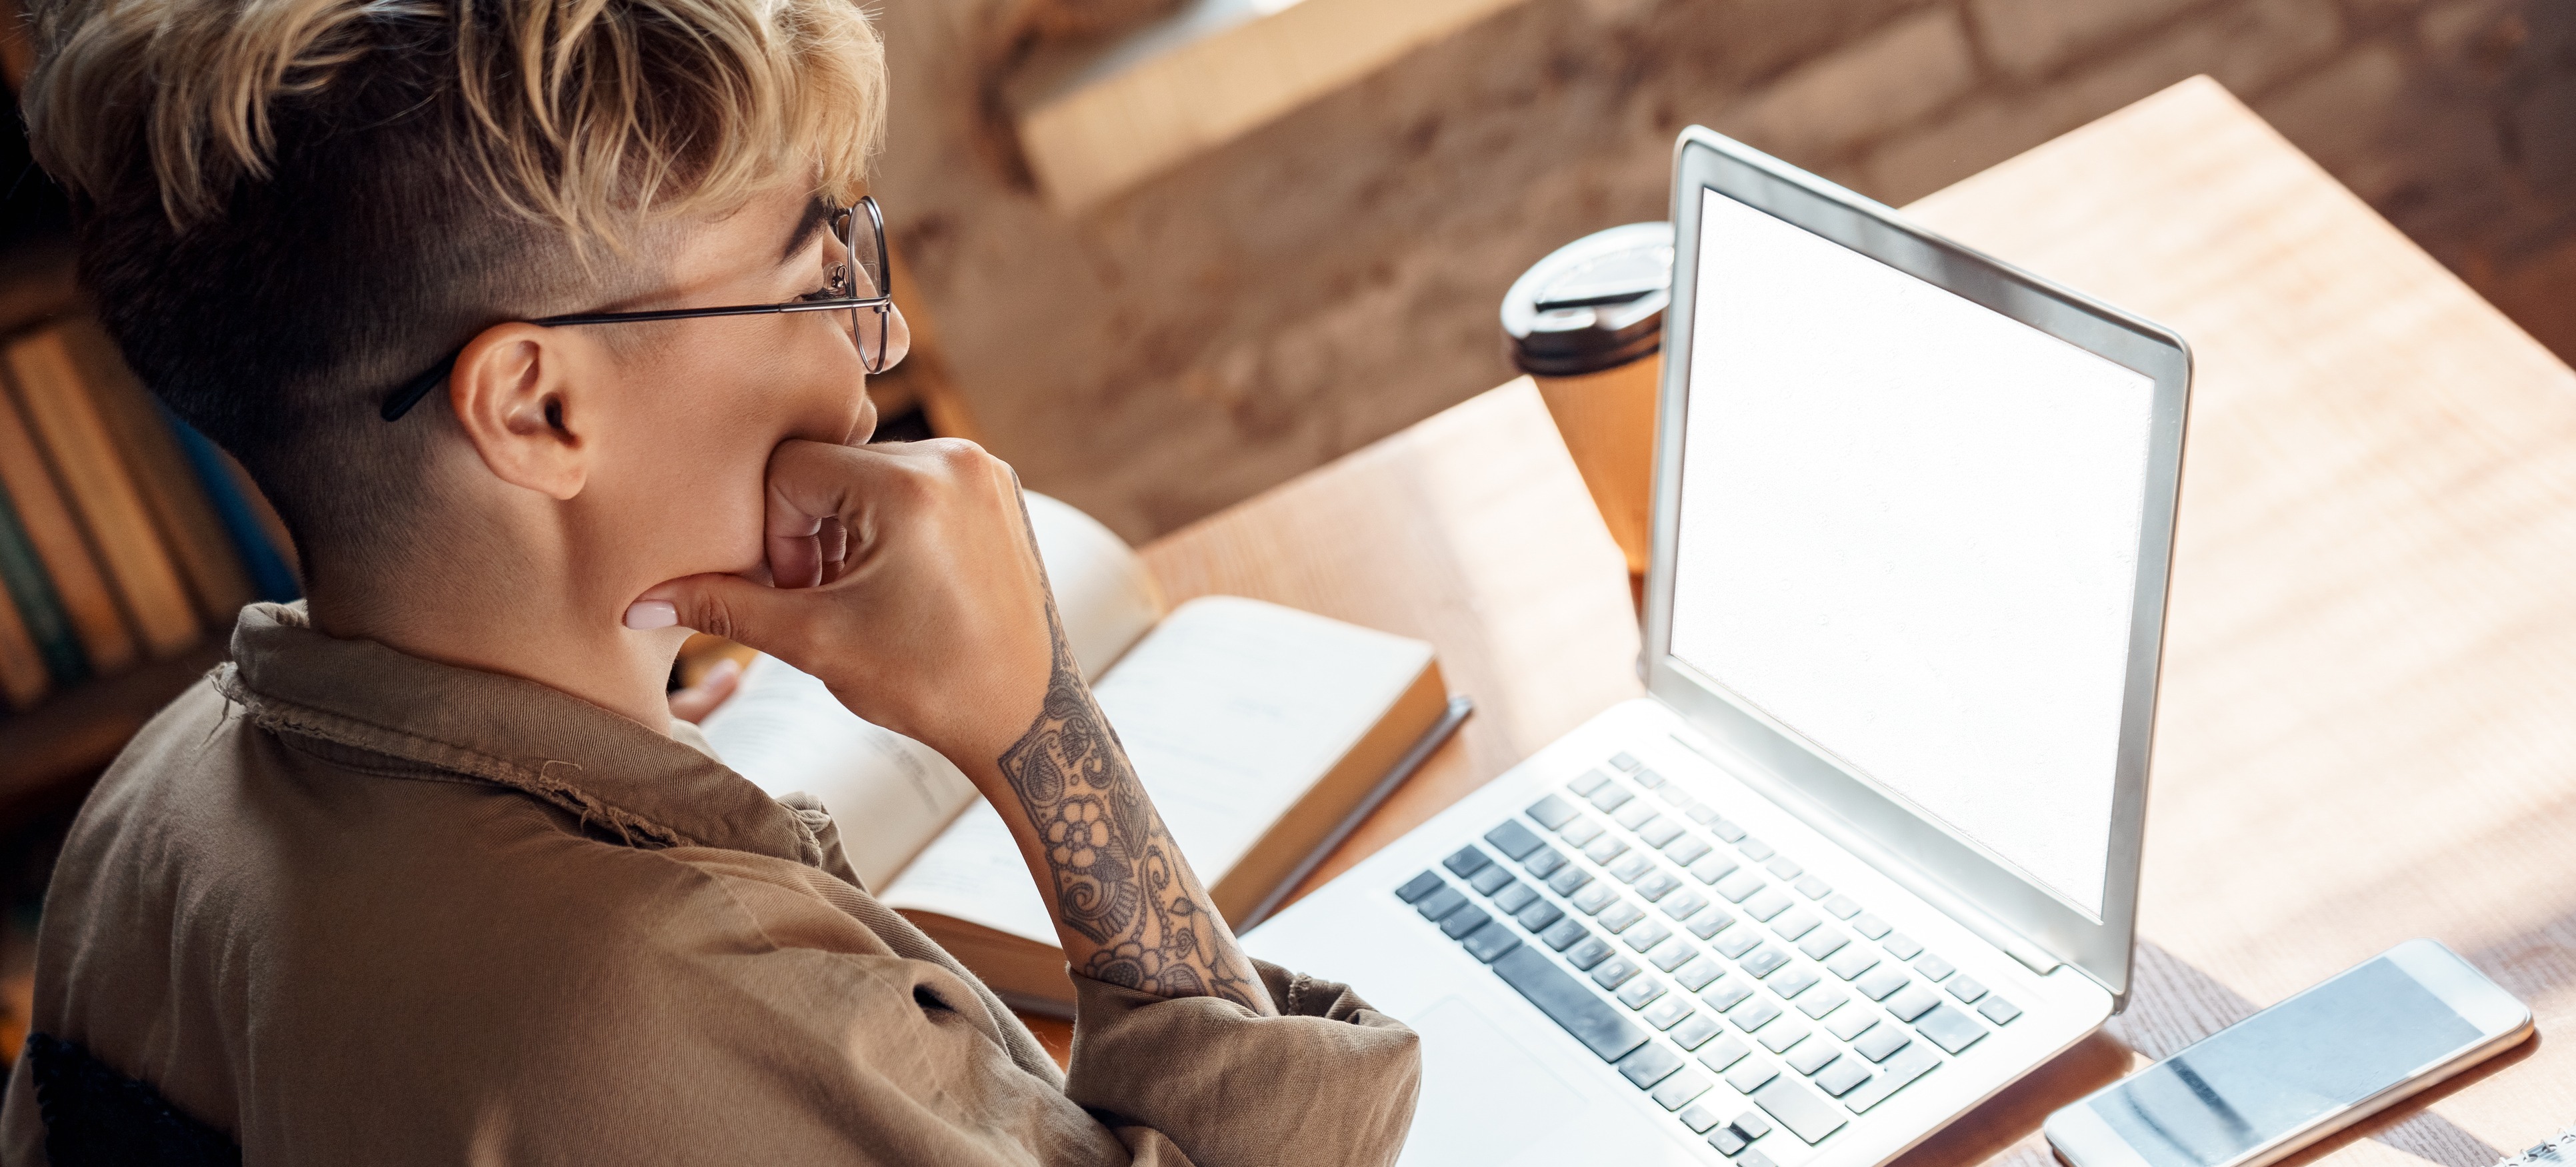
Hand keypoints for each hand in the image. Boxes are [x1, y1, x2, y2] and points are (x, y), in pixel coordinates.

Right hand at [625, 439, 1055, 760]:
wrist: (1031, 719)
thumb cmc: (928, 685)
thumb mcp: (817, 642)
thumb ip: (725, 607)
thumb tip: (635, 601)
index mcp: (911, 485)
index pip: (789, 470)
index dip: (776, 536)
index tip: (801, 593)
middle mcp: (954, 458)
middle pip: (830, 466)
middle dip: (809, 530)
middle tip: (825, 598)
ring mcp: (984, 469)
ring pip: (870, 473)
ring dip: (848, 526)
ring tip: (862, 594)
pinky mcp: (999, 487)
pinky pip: (916, 481)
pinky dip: (890, 522)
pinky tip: (898, 583)